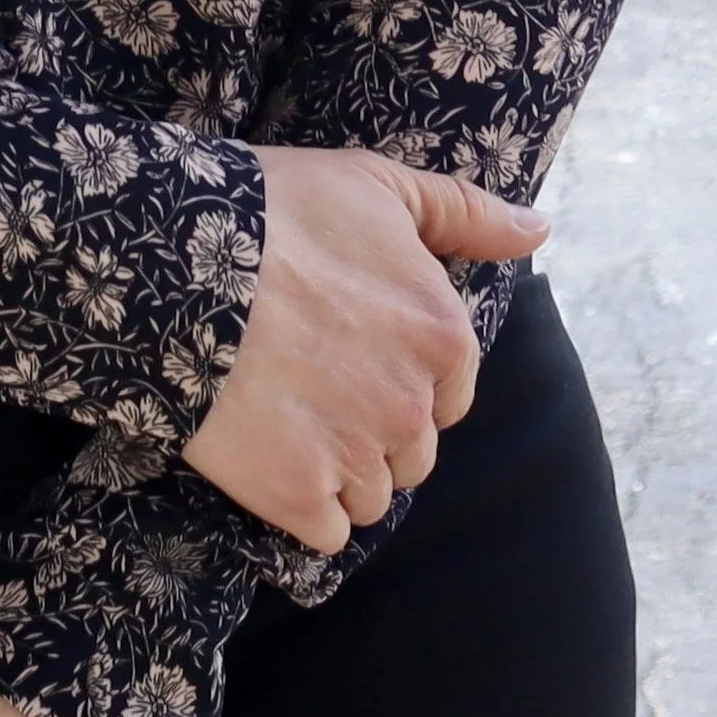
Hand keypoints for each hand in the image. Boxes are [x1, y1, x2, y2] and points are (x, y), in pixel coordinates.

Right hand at [183, 146, 545, 555]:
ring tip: (285, 412)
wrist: (179, 262)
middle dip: (372, 426)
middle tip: (312, 378)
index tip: (351, 349)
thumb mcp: (379, 185)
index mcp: (443, 338)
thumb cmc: (280, 211)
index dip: (401, 376)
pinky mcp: (298, 497)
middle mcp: (412, 408)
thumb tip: (536, 230)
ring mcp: (356, 457)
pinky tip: (269, 452)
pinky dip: (303, 504)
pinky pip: (326, 531)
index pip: (448, 396)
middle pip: (411, 451)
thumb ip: (465, 213)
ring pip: (370, 495)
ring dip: (337, 468)